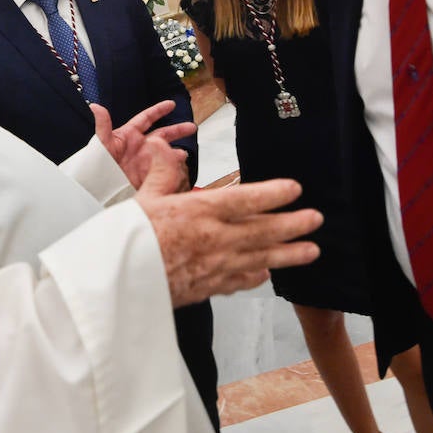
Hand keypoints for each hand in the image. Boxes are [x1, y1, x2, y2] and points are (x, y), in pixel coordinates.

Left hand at [92, 100, 194, 190]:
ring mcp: (145, 161)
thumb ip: (102, 125)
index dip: (159, 110)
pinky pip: (165, 169)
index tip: (171, 104)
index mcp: (130, 135)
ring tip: (183, 155)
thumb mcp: (101, 144)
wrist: (99, 188)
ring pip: (166, 153)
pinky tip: (178, 170)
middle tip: (192, 127)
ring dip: (176, 153)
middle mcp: (140, 146)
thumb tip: (95, 106)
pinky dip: (173, 169)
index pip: (147, 118)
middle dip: (178, 130)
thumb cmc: (96, 164)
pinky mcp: (148, 175)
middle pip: (163, 134)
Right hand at [135, 159, 321, 307]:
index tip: (294, 189)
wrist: (117, 280)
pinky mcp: (207, 287)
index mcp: (200, 212)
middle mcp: (214, 239)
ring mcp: (215, 266)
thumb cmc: (128, 238)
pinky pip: (239, 281)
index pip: (246, 200)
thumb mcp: (143, 198)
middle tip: (316, 219)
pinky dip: (255, 277)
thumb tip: (162, 146)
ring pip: (261, 259)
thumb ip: (162, 173)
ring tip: (312, 250)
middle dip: (293, 224)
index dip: (273, 193)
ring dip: (289, 254)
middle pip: (263, 230)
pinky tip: (266, 274)